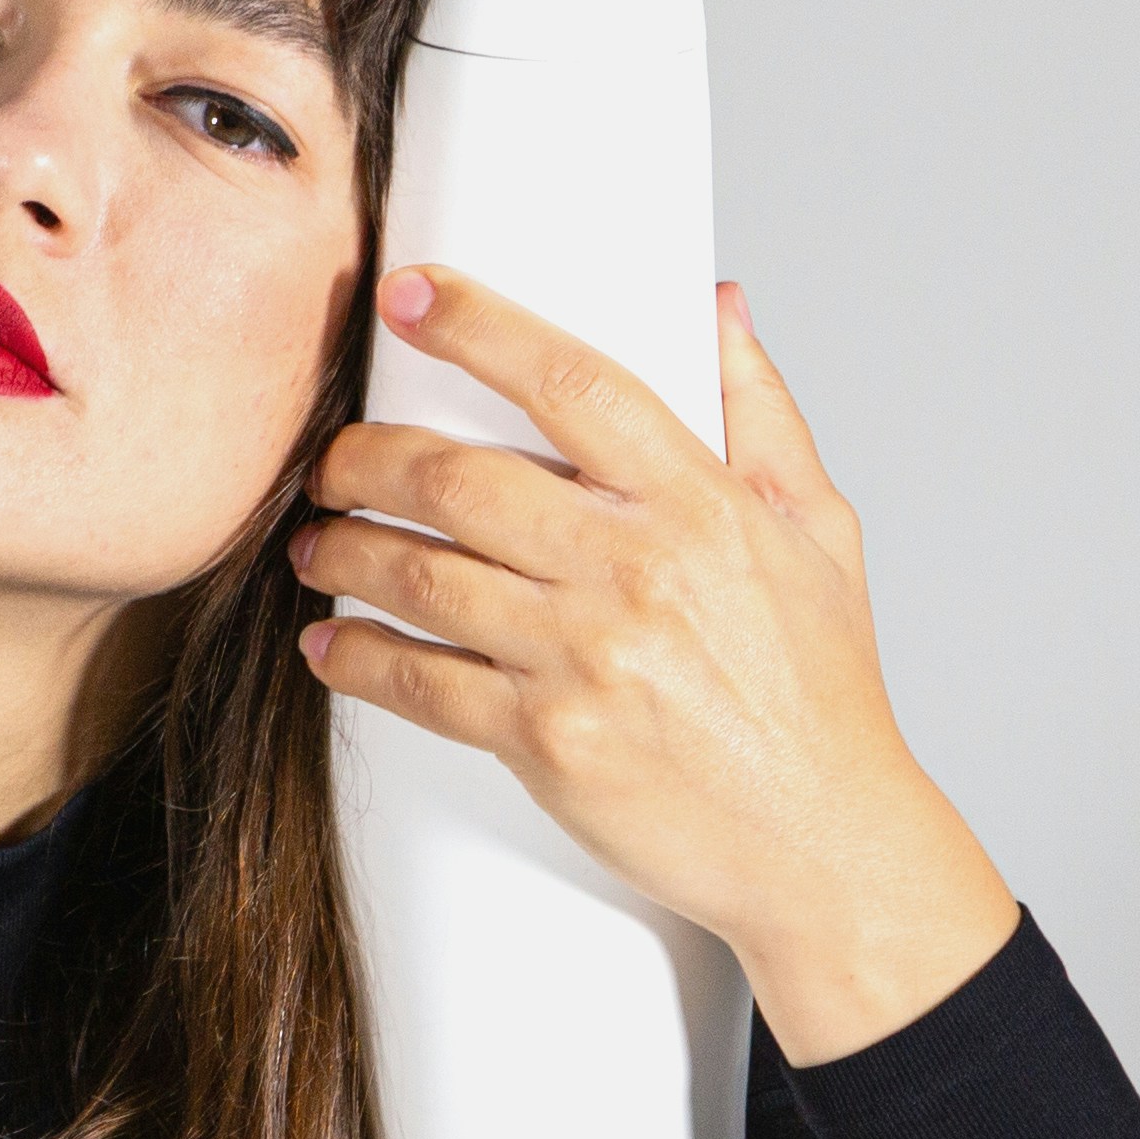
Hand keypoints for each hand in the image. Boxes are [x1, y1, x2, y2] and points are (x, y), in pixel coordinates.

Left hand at [297, 267, 1014, 1064]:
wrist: (823, 843)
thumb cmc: (820, 691)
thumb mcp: (821, 531)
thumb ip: (762, 411)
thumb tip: (717, 308)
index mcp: (700, 505)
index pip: (572, 383)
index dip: (478, 327)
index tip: (410, 294)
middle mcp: (634, 572)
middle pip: (460, 479)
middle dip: (368, 455)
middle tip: (332, 456)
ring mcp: (584, 660)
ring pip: (423, 578)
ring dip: (345, 549)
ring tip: (316, 538)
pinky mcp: (547, 744)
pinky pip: (422, 686)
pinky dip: (359, 659)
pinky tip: (330, 642)